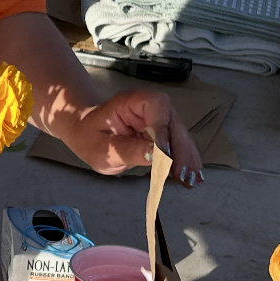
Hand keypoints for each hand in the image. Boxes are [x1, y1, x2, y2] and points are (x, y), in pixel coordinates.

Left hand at [57, 86, 203, 183]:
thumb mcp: (102, 149)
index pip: (156, 106)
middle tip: (183, 174)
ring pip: (179, 134)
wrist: (87, 132)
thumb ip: (129, 150)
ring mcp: (159, 118)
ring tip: (191, 179)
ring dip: (186, 156)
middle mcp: (150, 105)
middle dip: (180, 149)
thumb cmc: (90, 137)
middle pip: (173, 121)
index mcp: (131, 101)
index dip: (164, 130)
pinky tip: (192, 175)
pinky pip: (177, 143)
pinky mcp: (163, 131)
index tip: (166, 156)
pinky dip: (184, 159)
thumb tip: (157, 154)